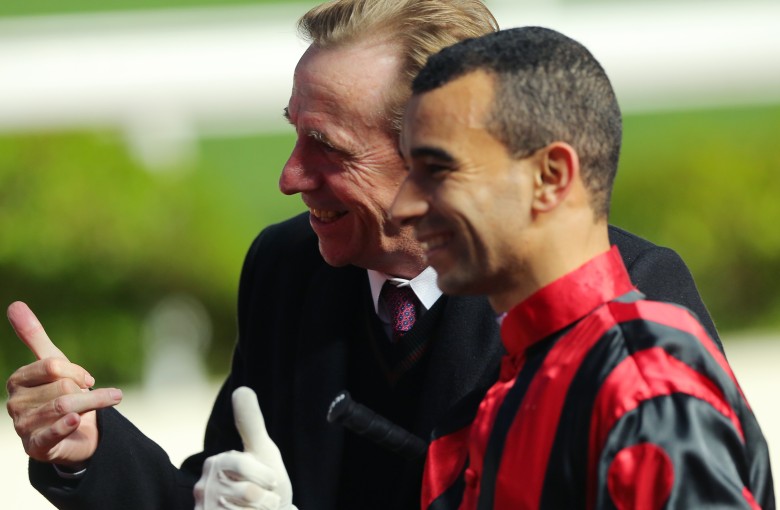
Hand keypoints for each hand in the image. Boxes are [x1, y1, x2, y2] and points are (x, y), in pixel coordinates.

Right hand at [5, 301, 122, 467]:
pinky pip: (51, 434)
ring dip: (93, 403)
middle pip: (62, 387)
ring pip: (65, 407)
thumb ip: (34, 337)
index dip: (77, 371)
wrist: (75, 433)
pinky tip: (77, 420)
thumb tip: (14, 304)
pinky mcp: (36, 448)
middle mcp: (15, 403)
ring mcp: (23, 427)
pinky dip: (66, 426)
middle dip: (85, 390)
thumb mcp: (52, 364)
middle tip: (89, 397)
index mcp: (17, 380)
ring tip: (108, 401)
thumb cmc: (61, 394)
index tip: (87, 379)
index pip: (53, 366)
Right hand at [194, 387, 294, 509]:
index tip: (271, 480)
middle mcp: (203, 488)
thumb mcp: (263, 452)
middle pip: (248, 492)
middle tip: (264, 500)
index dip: (266, 476)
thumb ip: (251, 423)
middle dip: (266, 499)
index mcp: (215, 463)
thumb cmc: (266, 484)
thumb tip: (241, 388)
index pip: (244, 465)